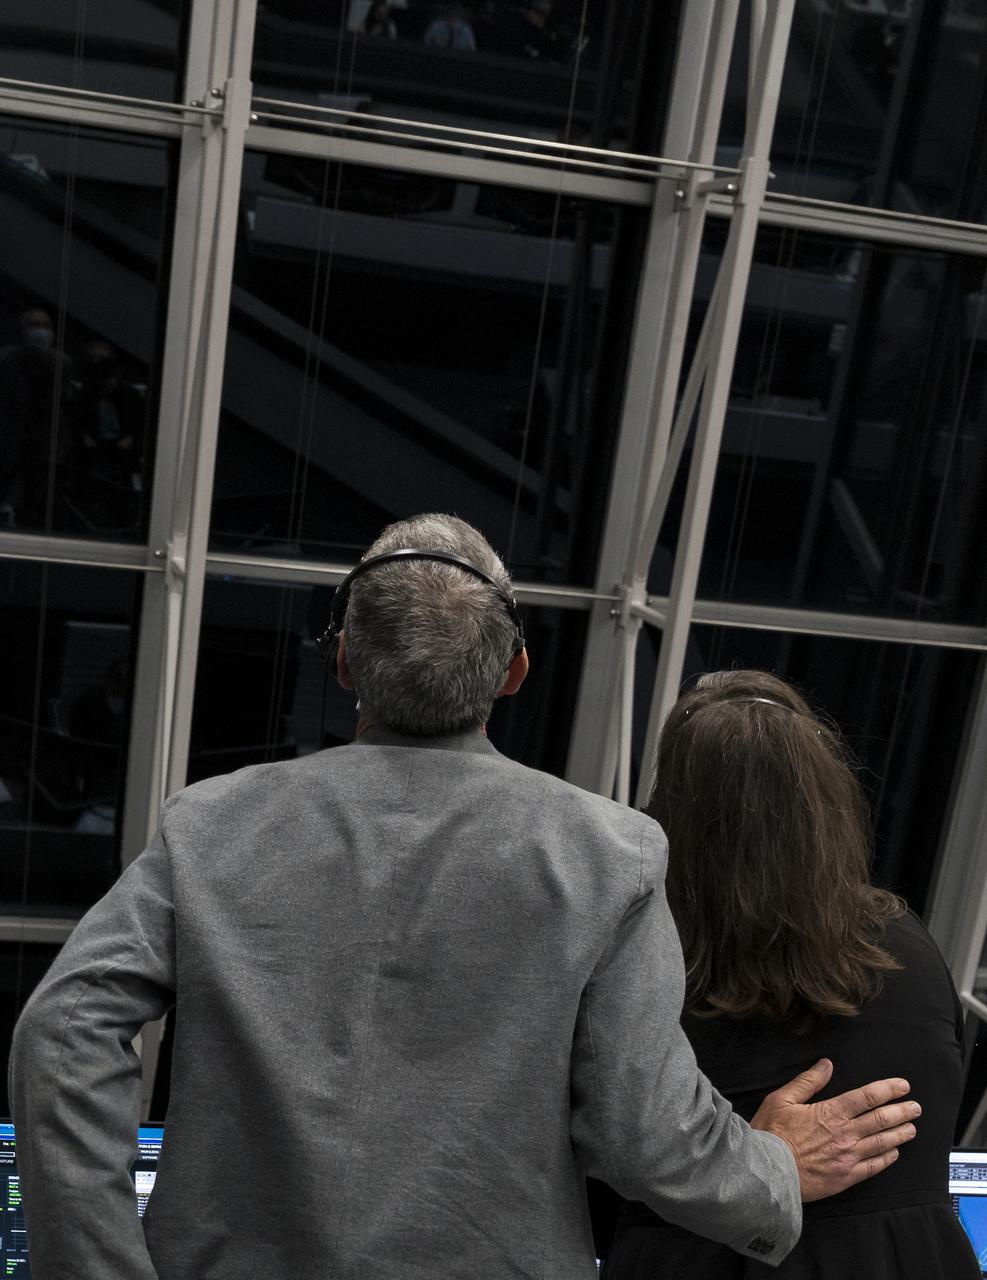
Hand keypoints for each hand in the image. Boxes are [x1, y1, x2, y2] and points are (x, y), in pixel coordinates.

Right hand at [750, 1058, 920, 1201]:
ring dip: (899, 1134)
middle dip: (901, 1112)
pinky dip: (886, 1159)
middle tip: (915, 1107)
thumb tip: (826, 1065)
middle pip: (880, 1119)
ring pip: (881, 1143)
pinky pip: (873, 1167)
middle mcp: (845, 1134)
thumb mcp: (782, 1099)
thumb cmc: (772, 1134)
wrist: (767, 1172)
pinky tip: (894, 1153)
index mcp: (831, 1112)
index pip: (867, 1097)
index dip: (888, 1090)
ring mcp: (847, 1157)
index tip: (903, 1086)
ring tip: (912, 1128)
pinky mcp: (845, 1177)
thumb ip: (808, 1081)